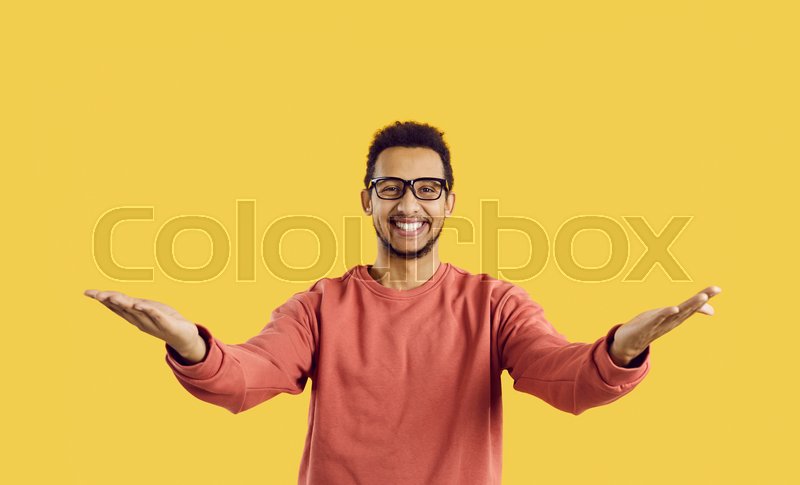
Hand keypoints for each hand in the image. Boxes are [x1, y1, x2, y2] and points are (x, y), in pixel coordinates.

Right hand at [83, 289, 205, 360]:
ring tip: (112, 296)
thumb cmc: (166, 321)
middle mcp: (142, 320)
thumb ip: (134, 305)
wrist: (186, 338)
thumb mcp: (149, 310)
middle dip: (109, 301)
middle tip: (95, 294)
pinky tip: (140, 305)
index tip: (88, 292)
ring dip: (125, 304)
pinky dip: (149, 311)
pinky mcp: (168, 325)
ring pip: (137, 312)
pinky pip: (157, 317)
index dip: (103, 299)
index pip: (117, 306)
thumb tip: (116, 298)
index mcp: (136, 315)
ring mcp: (154, 323)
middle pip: (123, 308)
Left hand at [609, 285, 722, 366]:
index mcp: (674, 318)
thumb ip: (686, 311)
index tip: (718, 288)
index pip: (691, 306)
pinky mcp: (644, 329)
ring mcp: (658, 326)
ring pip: (674, 314)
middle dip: (699, 300)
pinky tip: (673, 308)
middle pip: (686, 310)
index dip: (704, 297)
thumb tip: (712, 310)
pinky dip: (665, 314)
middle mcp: (669, 323)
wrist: (627, 345)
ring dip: (687, 306)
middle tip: (712, 290)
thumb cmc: (649, 327)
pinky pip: (655, 321)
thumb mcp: (668, 317)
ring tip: (701, 297)